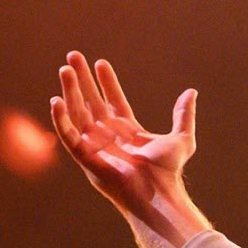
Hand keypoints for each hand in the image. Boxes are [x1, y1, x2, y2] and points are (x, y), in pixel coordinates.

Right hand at [50, 52, 207, 243]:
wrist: (157, 191)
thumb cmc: (168, 171)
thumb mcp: (182, 138)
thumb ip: (183, 115)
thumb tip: (191, 92)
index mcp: (127, 130)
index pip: (113, 100)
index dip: (106, 82)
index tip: (100, 62)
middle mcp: (108, 135)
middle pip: (91, 101)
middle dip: (82, 79)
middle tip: (73, 56)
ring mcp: (95, 144)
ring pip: (77, 112)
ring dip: (70, 91)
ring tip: (65, 69)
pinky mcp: (84, 156)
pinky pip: (68, 134)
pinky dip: (60, 118)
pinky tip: (56, 99)